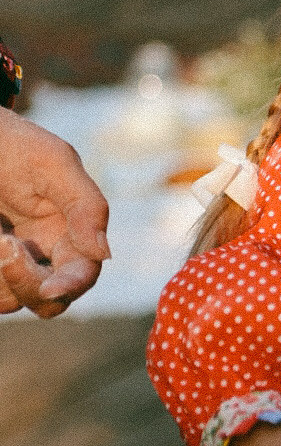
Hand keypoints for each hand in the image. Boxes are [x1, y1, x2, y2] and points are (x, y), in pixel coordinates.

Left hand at [0, 112, 109, 315]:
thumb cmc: (14, 144)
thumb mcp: (54, 164)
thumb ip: (86, 205)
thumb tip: (104, 253)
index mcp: (71, 234)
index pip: (82, 274)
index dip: (70, 285)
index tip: (49, 287)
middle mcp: (45, 255)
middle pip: (50, 300)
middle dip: (27, 282)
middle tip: (3, 243)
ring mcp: (14, 262)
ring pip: (14, 300)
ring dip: (2, 277)